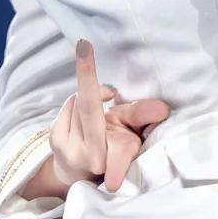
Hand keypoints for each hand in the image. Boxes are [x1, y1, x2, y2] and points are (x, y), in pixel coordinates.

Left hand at [50, 39, 171, 193]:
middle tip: (84, 45)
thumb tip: (162, 108)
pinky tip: (84, 114)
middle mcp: (92, 156)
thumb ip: (143, 116)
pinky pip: (69, 105)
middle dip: (87, 73)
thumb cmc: (112, 150)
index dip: (126, 125)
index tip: (112, 92)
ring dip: (91, 94)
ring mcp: (70, 149)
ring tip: (103, 102)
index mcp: (119, 154)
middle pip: (90, 105)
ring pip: (80, 102)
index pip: (122, 128)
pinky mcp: (55, 140)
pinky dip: (77, 102)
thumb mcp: (132, 134)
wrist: (77, 173)